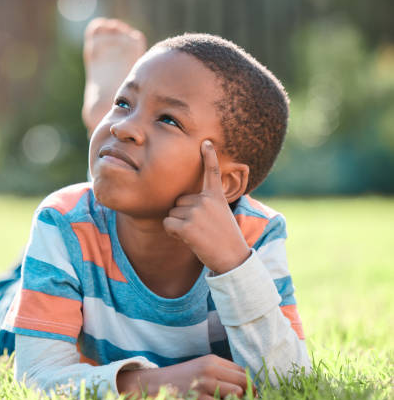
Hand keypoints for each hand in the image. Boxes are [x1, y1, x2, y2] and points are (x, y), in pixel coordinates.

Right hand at [117, 354, 253, 399]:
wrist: (154, 385)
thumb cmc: (181, 379)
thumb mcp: (201, 368)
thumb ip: (221, 372)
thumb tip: (246, 387)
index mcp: (212, 360)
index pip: (242, 371)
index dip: (249, 384)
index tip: (249, 395)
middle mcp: (210, 369)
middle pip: (244, 381)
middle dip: (248, 394)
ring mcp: (204, 384)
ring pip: (238, 393)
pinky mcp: (199, 399)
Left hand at [163, 140, 250, 273]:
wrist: (232, 258)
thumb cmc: (224, 238)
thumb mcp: (220, 215)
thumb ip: (205, 204)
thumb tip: (182, 202)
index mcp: (216, 196)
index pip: (211, 172)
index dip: (208, 156)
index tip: (205, 142)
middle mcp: (205, 200)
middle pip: (178, 201)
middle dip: (182, 214)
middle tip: (200, 228)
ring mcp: (196, 211)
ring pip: (172, 213)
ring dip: (178, 225)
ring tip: (196, 234)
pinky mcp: (187, 225)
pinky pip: (167, 224)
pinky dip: (172, 232)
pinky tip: (188, 239)